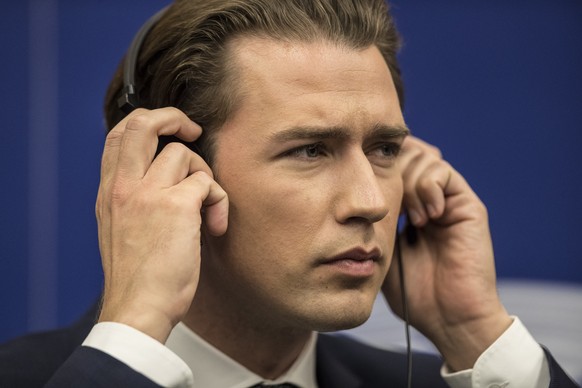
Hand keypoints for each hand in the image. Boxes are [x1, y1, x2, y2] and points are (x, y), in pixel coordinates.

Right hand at [95, 107, 228, 342]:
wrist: (138, 308)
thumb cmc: (137, 276)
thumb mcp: (120, 230)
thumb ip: (133, 199)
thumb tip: (164, 178)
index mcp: (110, 193)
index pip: (119, 135)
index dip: (146, 122)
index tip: (168, 132)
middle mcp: (124, 187)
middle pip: (143, 124)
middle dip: (172, 117)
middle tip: (193, 131)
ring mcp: (149, 194)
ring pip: (184, 154)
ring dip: (205, 175)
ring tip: (206, 209)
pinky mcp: (177, 207)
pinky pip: (207, 183)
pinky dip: (219, 201)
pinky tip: (215, 228)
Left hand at [382, 136, 511, 370]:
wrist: (449, 318)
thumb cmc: (414, 294)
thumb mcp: (380, 252)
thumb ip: (371, 224)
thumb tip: (351, 200)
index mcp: (409, 208)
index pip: (390, 165)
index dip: (375, 167)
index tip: (364, 190)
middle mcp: (430, 199)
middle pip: (405, 153)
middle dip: (391, 170)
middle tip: (390, 205)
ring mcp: (448, 201)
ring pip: (422, 157)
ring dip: (409, 183)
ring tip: (411, 220)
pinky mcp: (467, 206)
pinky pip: (443, 172)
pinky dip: (428, 188)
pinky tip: (425, 218)